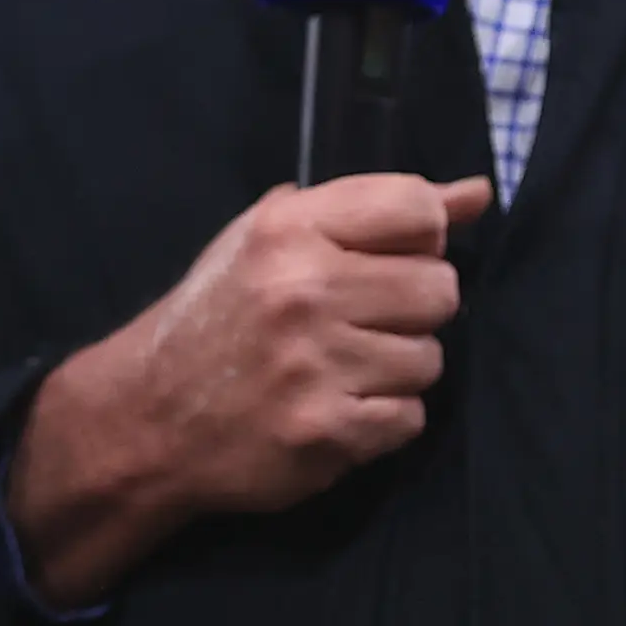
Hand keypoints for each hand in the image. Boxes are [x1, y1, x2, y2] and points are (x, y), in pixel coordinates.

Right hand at [5, 173, 493, 606]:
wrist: (146, 419)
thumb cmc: (221, 316)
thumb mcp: (274, 239)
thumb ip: (376, 211)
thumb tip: (478, 194)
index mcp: (289, 229)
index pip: (417, 207)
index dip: (421, 236)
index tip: (389, 258)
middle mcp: (304, 290)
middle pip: (440, 288)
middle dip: (413, 309)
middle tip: (364, 323)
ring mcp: (315, 365)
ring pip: (430, 358)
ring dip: (397, 369)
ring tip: (343, 369)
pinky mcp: (326, 432)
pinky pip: (410, 418)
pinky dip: (383, 420)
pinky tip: (338, 408)